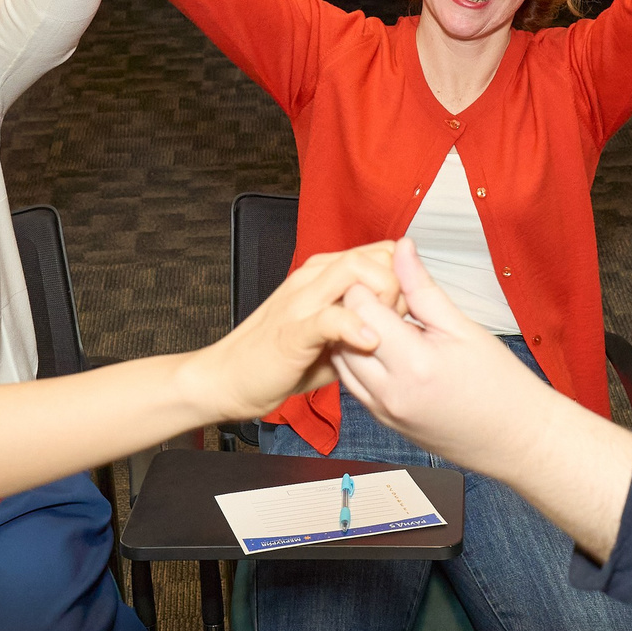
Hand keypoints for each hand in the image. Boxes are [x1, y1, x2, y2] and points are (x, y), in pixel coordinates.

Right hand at [193, 243, 403, 420]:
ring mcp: (300, 302)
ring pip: (353, 272)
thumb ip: (358, 320)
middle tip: (399, 321)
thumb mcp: (329, 336)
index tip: (404, 311)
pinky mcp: (292, 331)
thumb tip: (398, 319)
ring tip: (386, 329)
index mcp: (320, 276)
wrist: (227, 378)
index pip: (377, 253)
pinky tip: (368, 342)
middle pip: (371, 255)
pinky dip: (354, 326)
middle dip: (398, 285)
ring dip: (381, 297)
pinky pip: (329, 317)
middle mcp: (311, 279)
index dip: (401, 277)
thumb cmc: (278, 359)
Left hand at [327, 240, 554, 470]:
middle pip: (342, 332)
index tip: (393, 283)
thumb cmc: (498, 383)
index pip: (360, 307)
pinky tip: (386, 350)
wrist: (513, 438)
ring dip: (353, 335)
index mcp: (414, 363)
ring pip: (340, 359)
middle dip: (357, 309)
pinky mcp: (382, 420)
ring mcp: (382, 411)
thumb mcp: (463, 327)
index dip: (371, 286)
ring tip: (387, 325)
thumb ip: (423, 288)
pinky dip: (358, 360)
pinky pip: (352, 383)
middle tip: (388, 301)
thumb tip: (401, 248)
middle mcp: (390, 391)